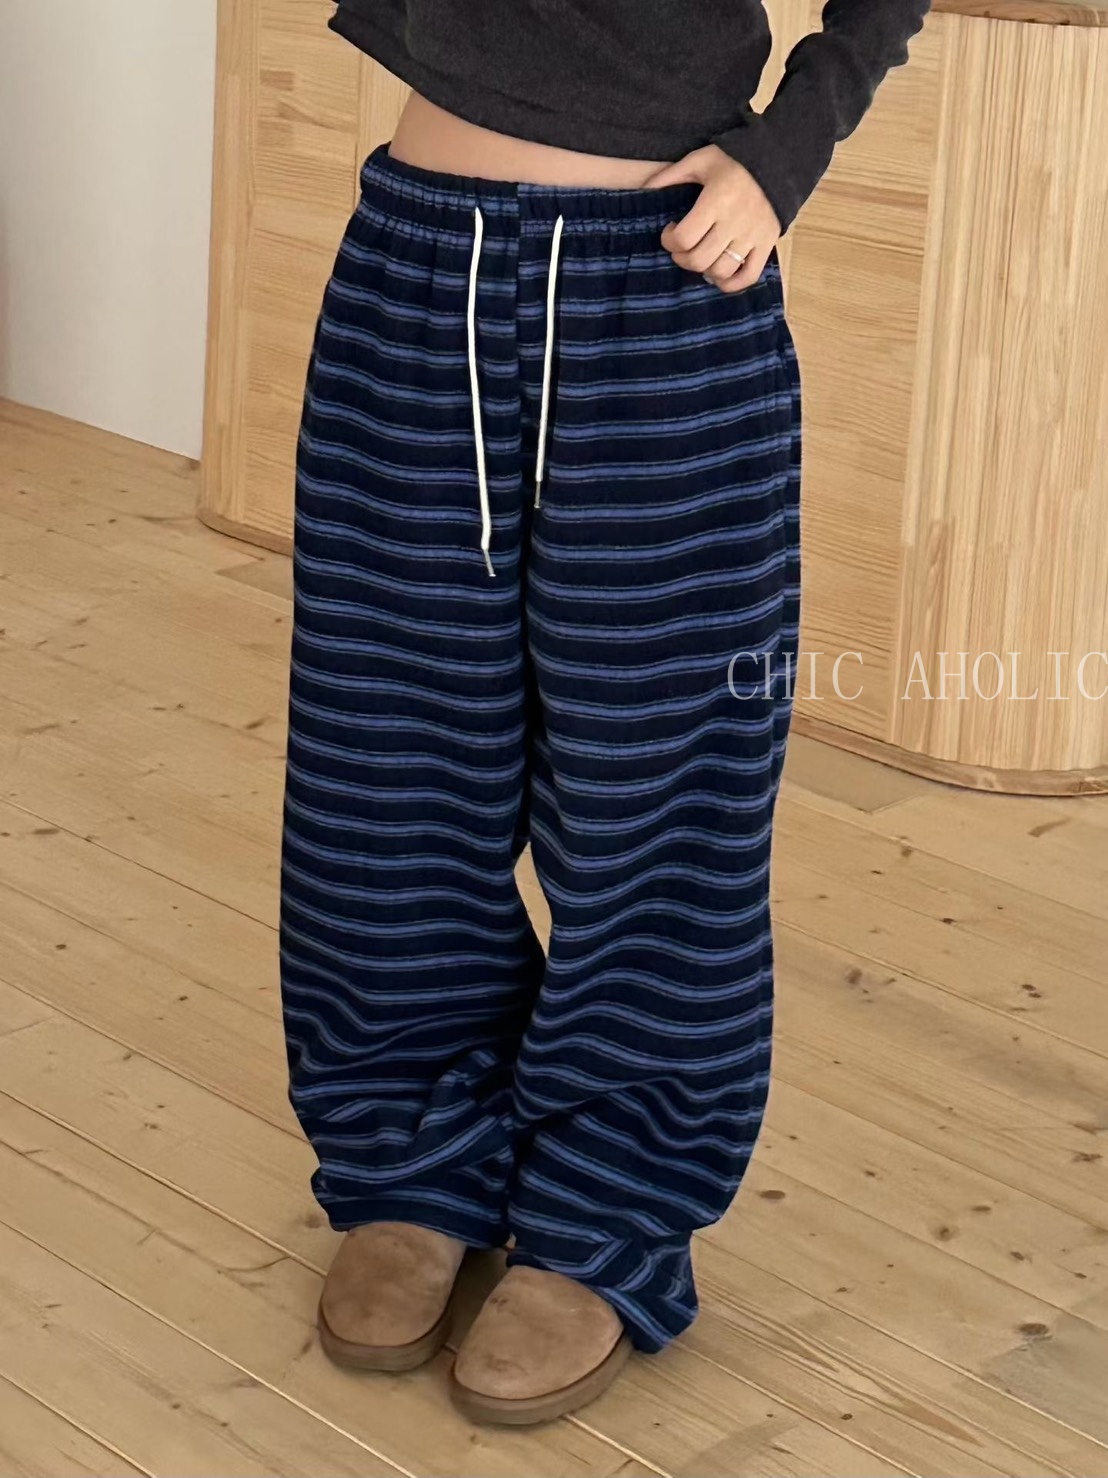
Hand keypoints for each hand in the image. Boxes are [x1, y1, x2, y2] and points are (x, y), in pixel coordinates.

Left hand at [645, 146, 780, 292]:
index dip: (669, 241)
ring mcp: (752, 236)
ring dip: (703, 270)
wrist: (778, 159)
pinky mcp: (767, 244)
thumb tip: (645, 190)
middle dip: (682, 258)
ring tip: (700, 257)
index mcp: (716, 201)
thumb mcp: (700, 160)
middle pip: (699, 259)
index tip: (670, 231)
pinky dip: (731, 283)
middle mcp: (734, 222)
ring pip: (721, 271)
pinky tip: (719, 275)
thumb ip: (671, 175)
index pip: (684, 238)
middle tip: (681, 248)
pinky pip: (748, 276)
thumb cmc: (734, 160)